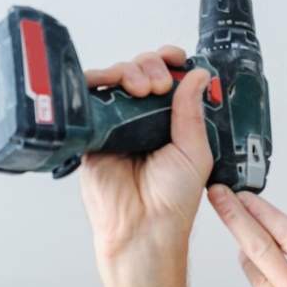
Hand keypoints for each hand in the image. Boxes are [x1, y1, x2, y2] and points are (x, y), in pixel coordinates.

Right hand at [80, 47, 213, 261]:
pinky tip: (109, 85)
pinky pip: (87, 99)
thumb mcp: (195, 151)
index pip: (169, 79)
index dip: (170, 62)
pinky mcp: (92, 133)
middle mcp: (143, 119)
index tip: (176, 59)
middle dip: (150, 66)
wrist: (144, 227)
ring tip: (141, 89)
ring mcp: (117, 125)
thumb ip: (192, 112)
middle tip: (158, 85)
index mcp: (172, 122)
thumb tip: (198, 75)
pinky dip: (95, 82)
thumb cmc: (172, 201)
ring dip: (128, 71)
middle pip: (140, 71)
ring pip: (115, 78)